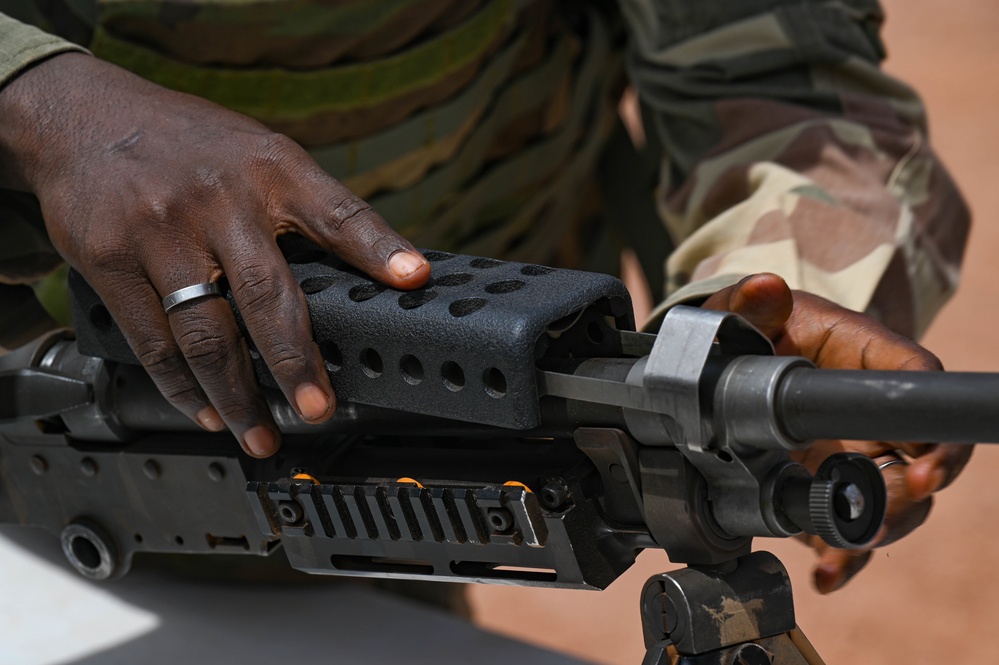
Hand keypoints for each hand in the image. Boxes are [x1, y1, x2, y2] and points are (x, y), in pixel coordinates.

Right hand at [0, 53, 430, 456]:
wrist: (81, 114)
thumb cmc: (188, 143)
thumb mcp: (258, 151)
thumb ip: (305, 205)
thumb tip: (368, 269)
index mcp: (269, 169)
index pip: (336, 212)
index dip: (378, 247)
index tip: (413, 278)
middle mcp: (217, 200)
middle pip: (266, 294)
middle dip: (294, 361)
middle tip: (317, 410)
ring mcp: (160, 231)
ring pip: (205, 334)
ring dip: (237, 397)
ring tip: (261, 436)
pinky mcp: (108, 260)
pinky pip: (152, 341)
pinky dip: (182, 387)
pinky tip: (207, 410)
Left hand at [702, 273, 972, 592]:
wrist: (740, 362)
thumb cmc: (756, 330)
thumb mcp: (742, 312)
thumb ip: (747, 305)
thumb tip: (764, 289)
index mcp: (864, 357)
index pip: (918, 383)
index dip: (935, 426)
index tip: (928, 465)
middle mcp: (871, 413)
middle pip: (922, 455)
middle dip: (913, 492)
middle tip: (883, 515)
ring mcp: (855, 456)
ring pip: (893, 500)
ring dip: (877, 528)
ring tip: (849, 548)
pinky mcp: (828, 490)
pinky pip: (847, 529)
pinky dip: (842, 557)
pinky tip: (827, 575)